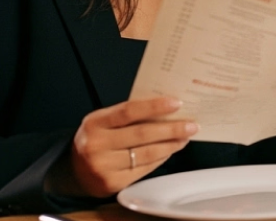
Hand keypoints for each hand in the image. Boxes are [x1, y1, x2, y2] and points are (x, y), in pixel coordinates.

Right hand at [47, 97, 198, 197]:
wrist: (73, 171)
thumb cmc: (96, 139)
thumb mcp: (103, 121)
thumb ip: (128, 115)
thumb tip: (166, 107)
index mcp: (95, 123)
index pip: (129, 111)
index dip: (154, 106)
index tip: (177, 103)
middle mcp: (96, 145)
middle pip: (142, 134)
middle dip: (171, 129)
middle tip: (191, 125)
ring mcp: (103, 167)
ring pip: (146, 154)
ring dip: (171, 145)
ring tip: (185, 137)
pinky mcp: (112, 184)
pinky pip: (144, 169)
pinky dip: (161, 159)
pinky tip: (170, 151)